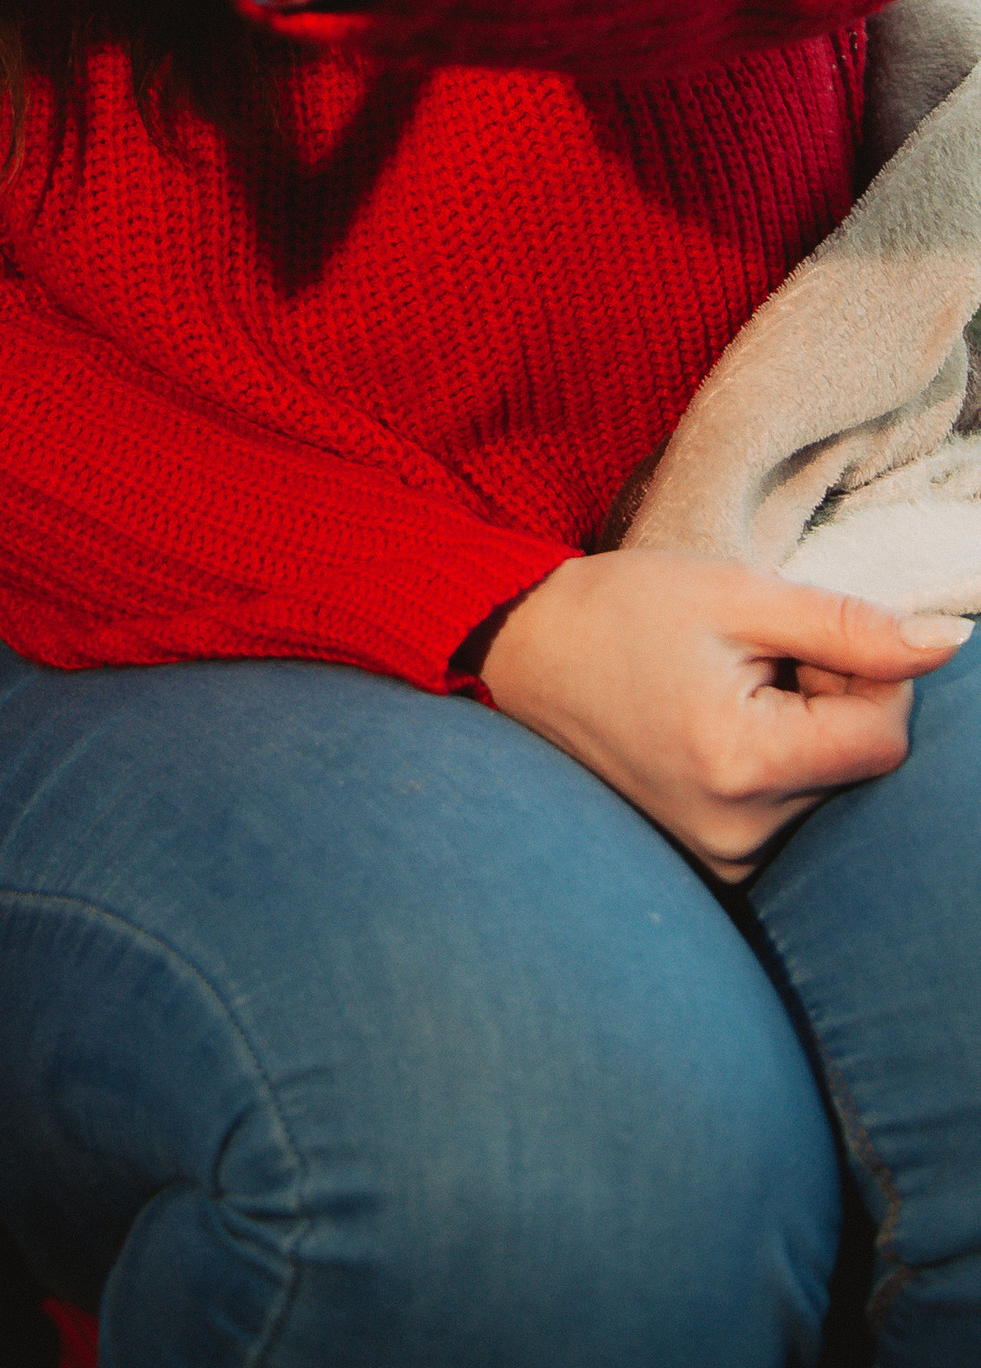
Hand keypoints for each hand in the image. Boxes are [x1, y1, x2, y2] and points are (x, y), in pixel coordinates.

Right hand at [480, 548, 967, 882]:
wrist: (522, 654)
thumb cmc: (620, 612)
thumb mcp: (736, 595)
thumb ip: (849, 624)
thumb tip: (950, 645)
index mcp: (744, 763)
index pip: (886, 734)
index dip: (863, 672)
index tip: (799, 639)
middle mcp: (738, 833)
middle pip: (858, 765)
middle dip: (831, 700)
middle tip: (754, 657)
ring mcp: (723, 859)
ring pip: (830, 789)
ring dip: (803, 732)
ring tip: (725, 690)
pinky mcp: (714, 866)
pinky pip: (792, 812)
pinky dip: (775, 764)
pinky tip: (717, 726)